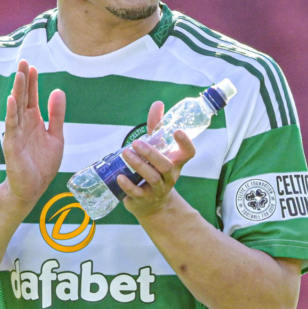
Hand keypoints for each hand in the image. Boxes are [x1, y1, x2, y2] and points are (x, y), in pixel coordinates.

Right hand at [2, 60, 65, 204]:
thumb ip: (57, 115)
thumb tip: (58, 91)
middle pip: (22, 98)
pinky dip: (11, 113)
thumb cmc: (42, 164)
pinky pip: (11, 127)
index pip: (31, 97)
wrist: (33, 188)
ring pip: (16, 108)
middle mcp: (23, 124)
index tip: (31, 66)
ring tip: (18, 74)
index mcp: (33, 121)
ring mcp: (16, 133)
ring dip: (17, 91)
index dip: (32, 82)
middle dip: (23, 80)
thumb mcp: (56, 136)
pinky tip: (11, 100)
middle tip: (23, 61)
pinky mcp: (12, 146)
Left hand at [118, 101, 195, 217]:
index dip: (185, 142)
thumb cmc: (154, 169)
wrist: (151, 205)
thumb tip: (158, 103)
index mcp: (175, 162)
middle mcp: (169, 176)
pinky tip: (120, 176)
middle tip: (136, 143)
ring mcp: (157, 189)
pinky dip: (128, 185)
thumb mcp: (156, 148)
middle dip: (151, 154)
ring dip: (138, 165)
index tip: (177, 131)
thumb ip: (156, 127)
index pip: (188, 153)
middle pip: (166, 165)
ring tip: (126, 153)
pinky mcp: (143, 199)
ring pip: (152, 177)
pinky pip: (137, 192)